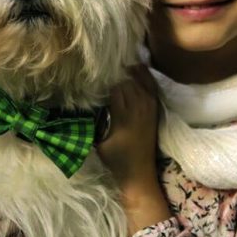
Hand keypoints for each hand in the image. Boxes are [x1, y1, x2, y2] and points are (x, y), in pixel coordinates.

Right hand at [96, 65, 170, 233]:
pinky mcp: (155, 109)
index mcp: (124, 117)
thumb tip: (81, 102)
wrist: (139, 174)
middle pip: (128, 82)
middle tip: (103, 66)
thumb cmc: (115, 160)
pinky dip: (145, 75)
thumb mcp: (98, 141)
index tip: (94, 74)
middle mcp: (139, 109)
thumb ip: (92, 121)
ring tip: (118, 62)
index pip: (116, 89)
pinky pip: (151, 86)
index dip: (105, 80)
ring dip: (130, 71)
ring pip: (140, 81)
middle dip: (117, 73)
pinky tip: (137, 66)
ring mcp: (149, 108)